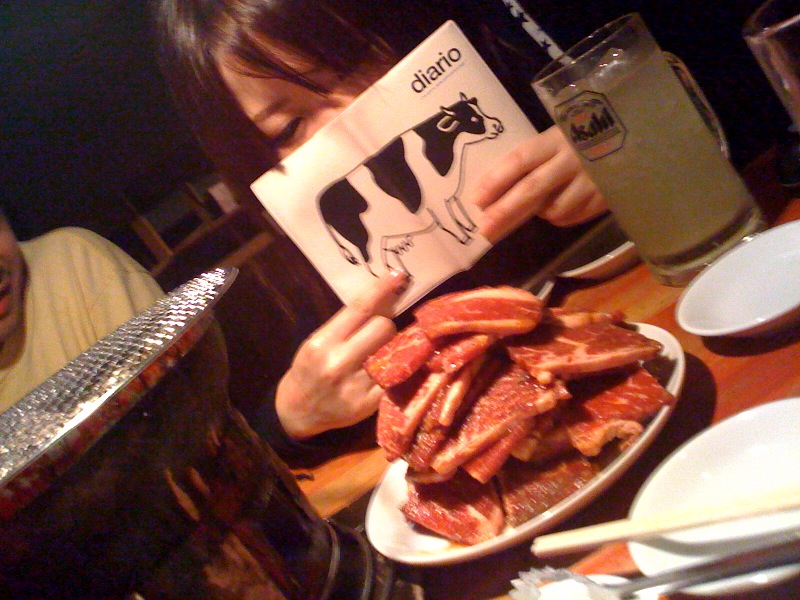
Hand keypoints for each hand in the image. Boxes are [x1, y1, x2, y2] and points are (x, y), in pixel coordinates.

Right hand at [274, 270, 408, 438]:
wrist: (298, 412)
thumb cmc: (310, 369)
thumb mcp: (319, 342)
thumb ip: (347, 324)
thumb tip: (384, 299)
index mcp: (323, 343)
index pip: (360, 308)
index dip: (382, 289)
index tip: (398, 276)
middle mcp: (339, 364)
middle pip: (384, 328)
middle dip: (385, 325)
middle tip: (377, 334)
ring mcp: (356, 387)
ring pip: (394, 351)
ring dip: (392, 347)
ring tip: (380, 353)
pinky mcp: (370, 405)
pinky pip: (397, 376)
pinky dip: (397, 368)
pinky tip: (389, 368)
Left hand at [466, 125, 606, 242]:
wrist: (638, 134)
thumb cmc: (586, 133)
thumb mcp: (559, 136)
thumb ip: (535, 158)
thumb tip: (497, 193)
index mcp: (557, 138)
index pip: (520, 159)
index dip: (496, 180)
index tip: (476, 200)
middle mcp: (574, 159)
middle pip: (532, 189)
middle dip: (505, 212)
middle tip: (485, 230)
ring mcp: (593, 180)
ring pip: (554, 209)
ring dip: (538, 215)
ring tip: (534, 209)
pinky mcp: (608, 197)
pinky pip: (574, 217)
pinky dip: (561, 217)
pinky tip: (558, 209)